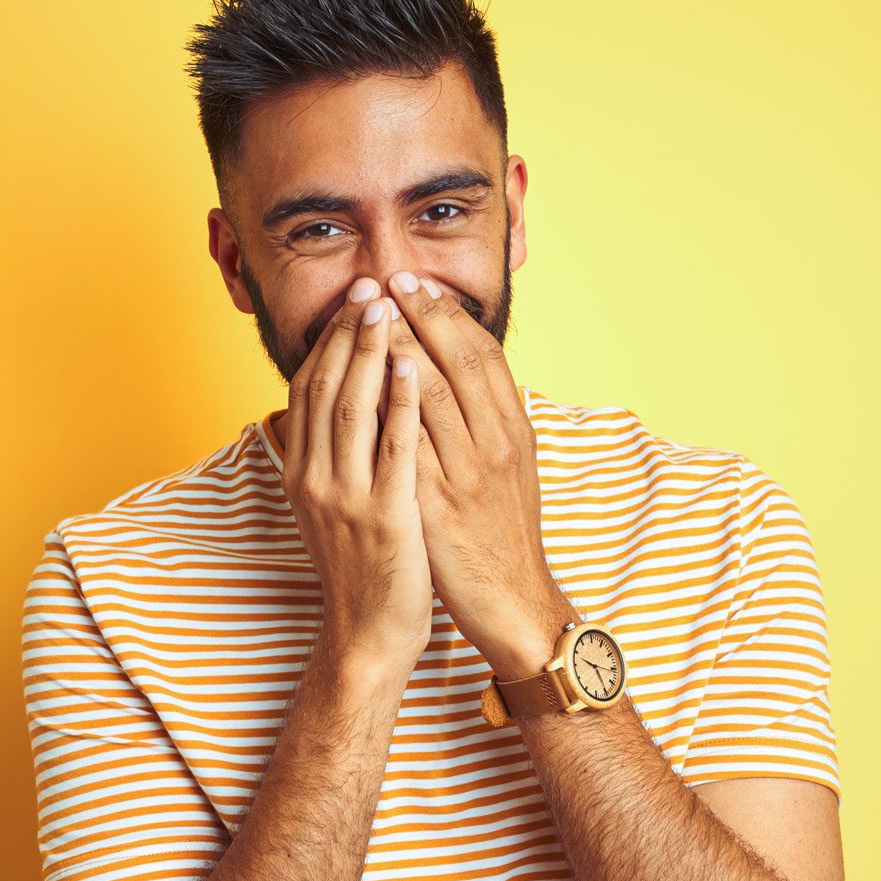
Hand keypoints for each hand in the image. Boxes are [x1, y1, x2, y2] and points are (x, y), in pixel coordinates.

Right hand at [281, 283, 430, 680]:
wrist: (367, 635)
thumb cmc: (361, 569)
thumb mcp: (331, 508)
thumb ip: (331, 458)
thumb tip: (336, 406)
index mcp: (301, 473)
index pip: (308, 388)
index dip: (328, 339)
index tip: (351, 299)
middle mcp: (314, 478)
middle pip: (326, 386)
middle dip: (348, 331)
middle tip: (370, 285)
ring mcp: (345, 497)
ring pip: (353, 406)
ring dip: (371, 351)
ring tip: (388, 306)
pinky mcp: (383, 516)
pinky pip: (393, 447)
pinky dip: (401, 401)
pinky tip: (414, 365)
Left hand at [380, 270, 572, 677]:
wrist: (513, 602)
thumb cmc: (503, 535)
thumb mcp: (507, 470)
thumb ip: (486, 425)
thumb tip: (458, 380)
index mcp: (514, 430)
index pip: (482, 354)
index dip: (449, 314)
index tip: (419, 283)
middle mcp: (497, 443)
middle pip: (459, 360)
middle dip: (423, 314)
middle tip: (389, 278)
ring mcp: (469, 472)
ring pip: (432, 393)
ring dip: (398, 347)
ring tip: (370, 314)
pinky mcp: (439, 504)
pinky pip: (410, 445)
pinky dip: (390, 408)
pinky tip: (365, 382)